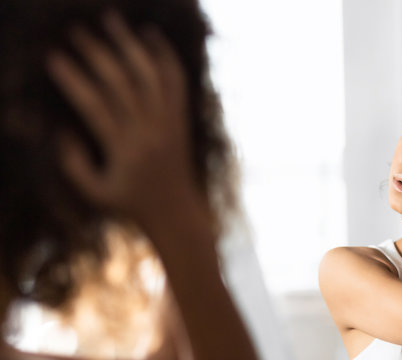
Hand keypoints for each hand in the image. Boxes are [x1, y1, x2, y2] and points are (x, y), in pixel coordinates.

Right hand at [47, 12, 199, 225]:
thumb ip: (74, 164)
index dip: (74, 79)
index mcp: (124, 149)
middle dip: (98, 53)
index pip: (95, 106)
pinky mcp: (181, 117)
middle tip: (76, 31)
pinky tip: (151, 35)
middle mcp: (149, 131)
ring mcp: (169, 122)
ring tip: (111, 20)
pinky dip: (165, 56)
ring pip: (151, 75)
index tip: (54, 58)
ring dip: (130, 44)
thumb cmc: (131, 203)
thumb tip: (63, 130)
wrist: (177, 210)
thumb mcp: (95, 192)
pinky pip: (176, 82)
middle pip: (123, 83)